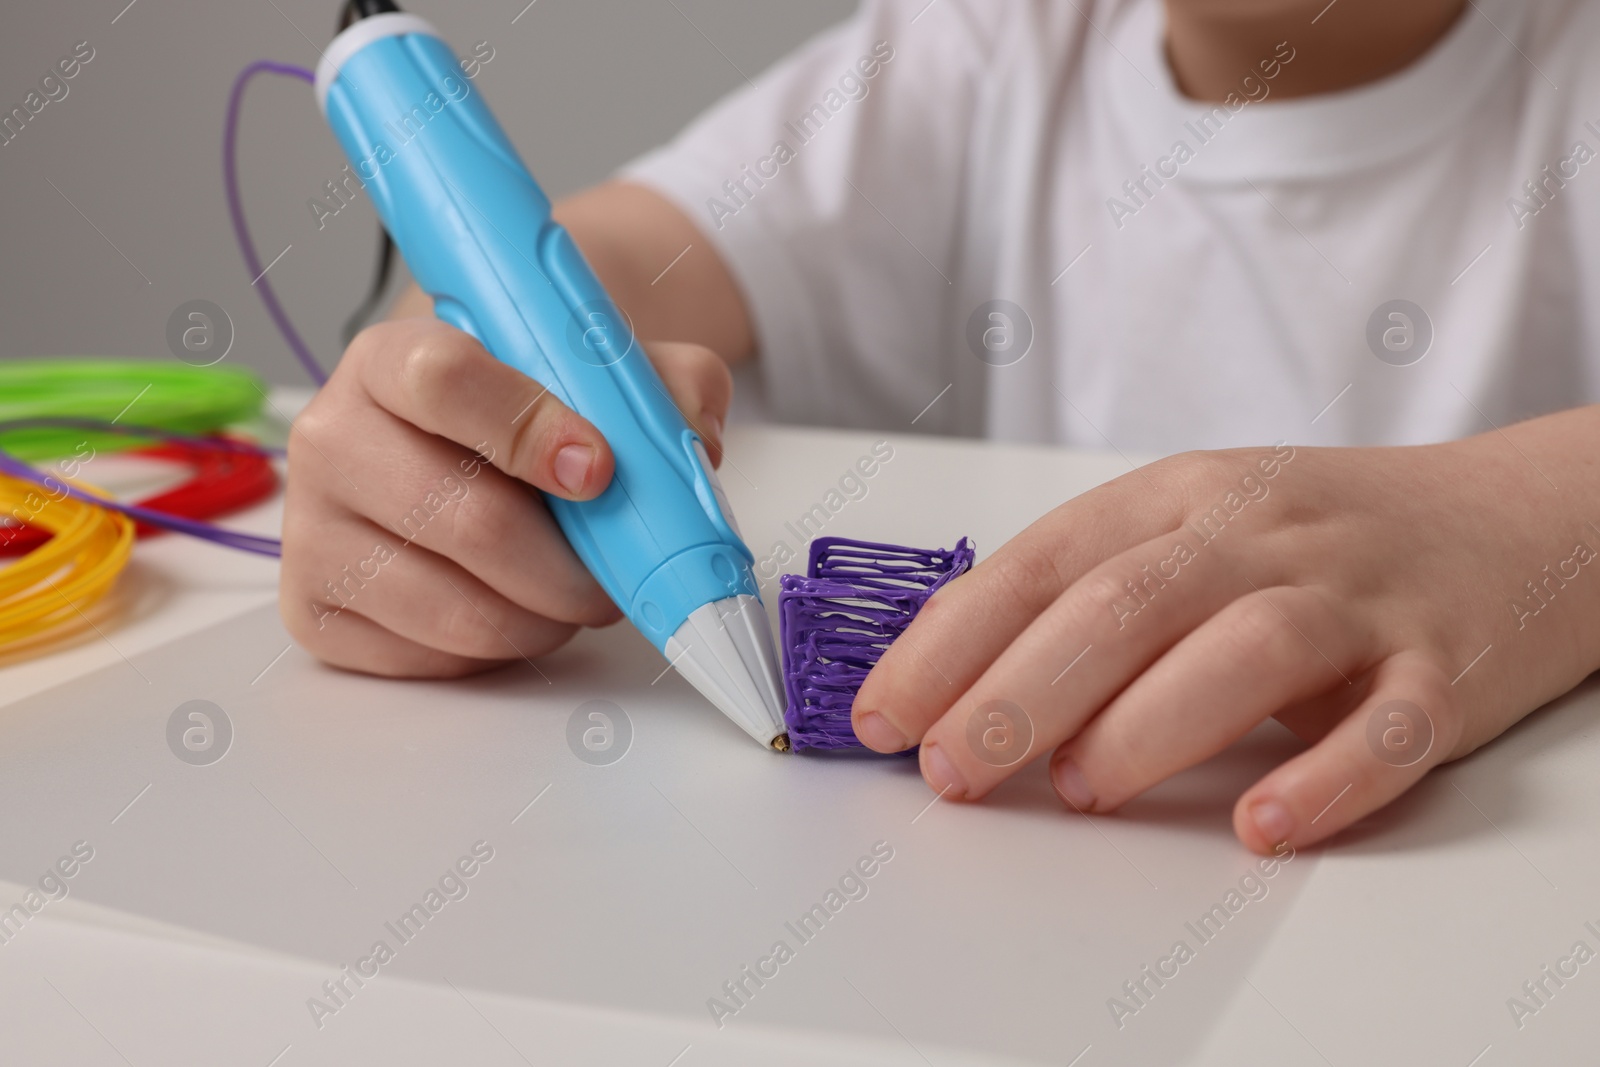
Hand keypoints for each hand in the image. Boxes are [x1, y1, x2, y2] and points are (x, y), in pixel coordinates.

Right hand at [280, 317, 731, 676]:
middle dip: (570, 565)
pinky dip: (502, 651)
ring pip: (459, 607)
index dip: (530, 429)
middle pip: (466, 519)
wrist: (456, 448)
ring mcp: (314, 532)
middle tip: (617, 573)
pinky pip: (435, 658)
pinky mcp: (318, 613)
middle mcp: (332, 440)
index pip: (443, 383)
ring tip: (573, 593)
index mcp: (388, 359)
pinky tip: (517, 610)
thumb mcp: (597, 371)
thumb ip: (660, 380)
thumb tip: (697, 437)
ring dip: (547, 617)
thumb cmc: (528, 411)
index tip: (600, 470)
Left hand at [852, 416, 1599, 852]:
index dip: (952, 641)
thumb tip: (952, 687)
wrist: (1521, 517)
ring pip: (1244, 647)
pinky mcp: (1443, 668)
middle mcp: (1260, 533)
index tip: (882, 715)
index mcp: (1180, 497)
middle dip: (1020, 692)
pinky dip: (1322, 779)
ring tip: (1081, 790)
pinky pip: (1386, 728)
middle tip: (949, 770)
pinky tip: (1261, 825)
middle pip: (1125, 603)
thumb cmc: (1322, 537)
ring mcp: (1355, 597)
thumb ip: (1089, 592)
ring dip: (1149, 722)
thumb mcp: (1198, 525)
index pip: (1042, 562)